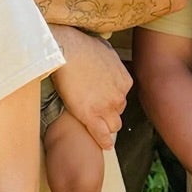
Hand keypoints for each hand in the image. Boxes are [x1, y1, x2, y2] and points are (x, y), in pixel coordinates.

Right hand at [48, 27, 129, 149]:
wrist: (67, 50)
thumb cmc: (80, 46)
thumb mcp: (105, 48)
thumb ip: (108, 58)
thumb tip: (104, 55)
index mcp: (124, 82)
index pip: (120, 98)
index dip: (109, 100)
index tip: (100, 100)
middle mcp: (119, 96)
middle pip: (117, 113)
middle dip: (108, 113)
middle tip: (94, 110)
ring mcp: (106, 107)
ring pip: (111, 125)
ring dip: (104, 124)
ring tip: (94, 125)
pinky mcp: (90, 115)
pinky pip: (101, 135)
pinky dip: (103, 141)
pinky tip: (104, 145)